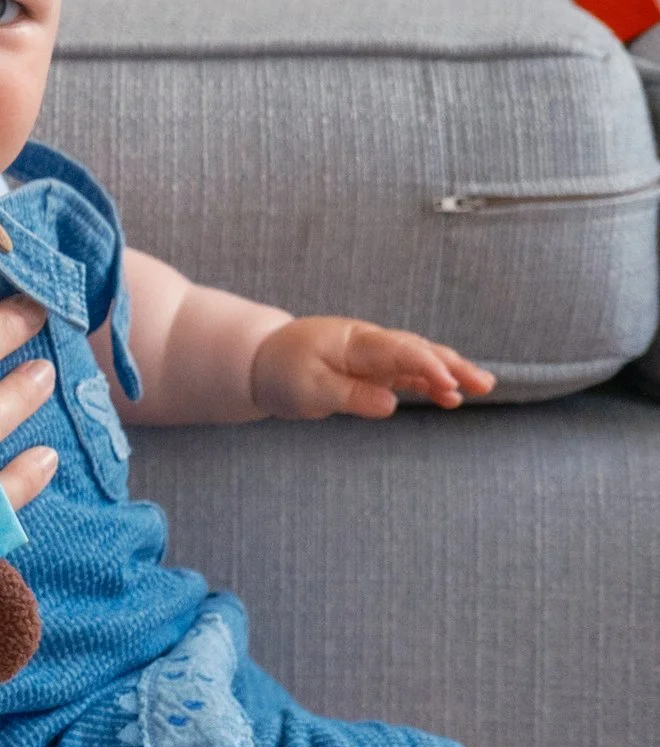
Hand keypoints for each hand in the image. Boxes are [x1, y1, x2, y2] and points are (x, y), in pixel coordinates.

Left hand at [248, 315, 495, 419]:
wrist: (261, 361)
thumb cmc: (282, 373)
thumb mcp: (309, 390)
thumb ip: (350, 396)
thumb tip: (391, 404)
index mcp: (351, 342)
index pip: (398, 350)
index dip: (427, 366)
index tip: (450, 383)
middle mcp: (367, 343)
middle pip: (416, 350)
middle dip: (451, 365)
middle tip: (484, 383)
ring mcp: (372, 355)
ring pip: (417, 359)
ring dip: (449, 371)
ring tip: (482, 386)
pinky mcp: (371, 368)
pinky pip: (406, 372)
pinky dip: (429, 381)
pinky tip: (451, 397)